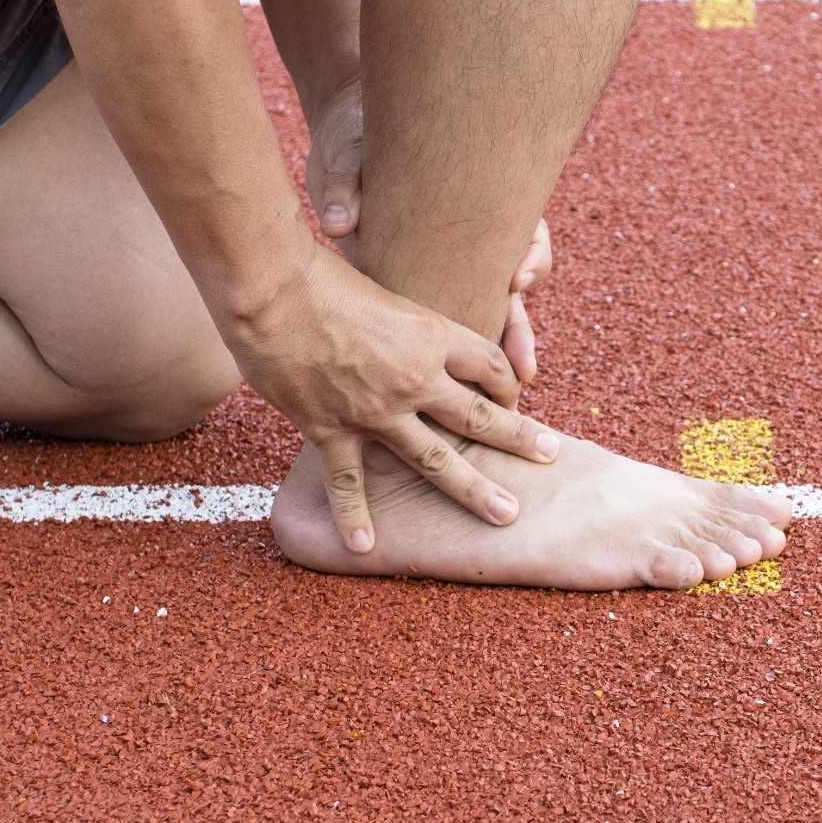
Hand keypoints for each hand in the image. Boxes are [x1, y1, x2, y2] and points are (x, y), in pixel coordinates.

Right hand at [227, 246, 561, 553]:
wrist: (272, 290)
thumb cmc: (321, 276)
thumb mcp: (383, 287)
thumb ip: (403, 319)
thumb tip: (407, 327)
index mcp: (432, 336)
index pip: (490, 365)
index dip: (508, 382)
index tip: (514, 397)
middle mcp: (415, 378)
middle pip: (479, 416)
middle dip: (519, 438)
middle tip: (550, 454)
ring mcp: (375, 410)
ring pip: (436, 459)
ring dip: (474, 490)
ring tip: (506, 514)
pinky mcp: (330, 428)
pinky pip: (348, 481)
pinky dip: (354, 516)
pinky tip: (364, 546)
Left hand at [302, 79, 553, 384]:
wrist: (341, 145)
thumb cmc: (357, 144)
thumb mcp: (351, 157)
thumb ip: (348, 185)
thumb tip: (338, 220)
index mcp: (475, 202)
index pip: (526, 233)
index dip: (529, 259)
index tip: (516, 280)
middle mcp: (474, 241)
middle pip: (513, 290)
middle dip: (518, 332)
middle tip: (523, 369)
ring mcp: (453, 268)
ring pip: (490, 318)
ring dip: (497, 358)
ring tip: (504, 397)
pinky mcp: (421, 291)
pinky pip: (451, 332)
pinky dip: (456, 363)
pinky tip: (452, 394)